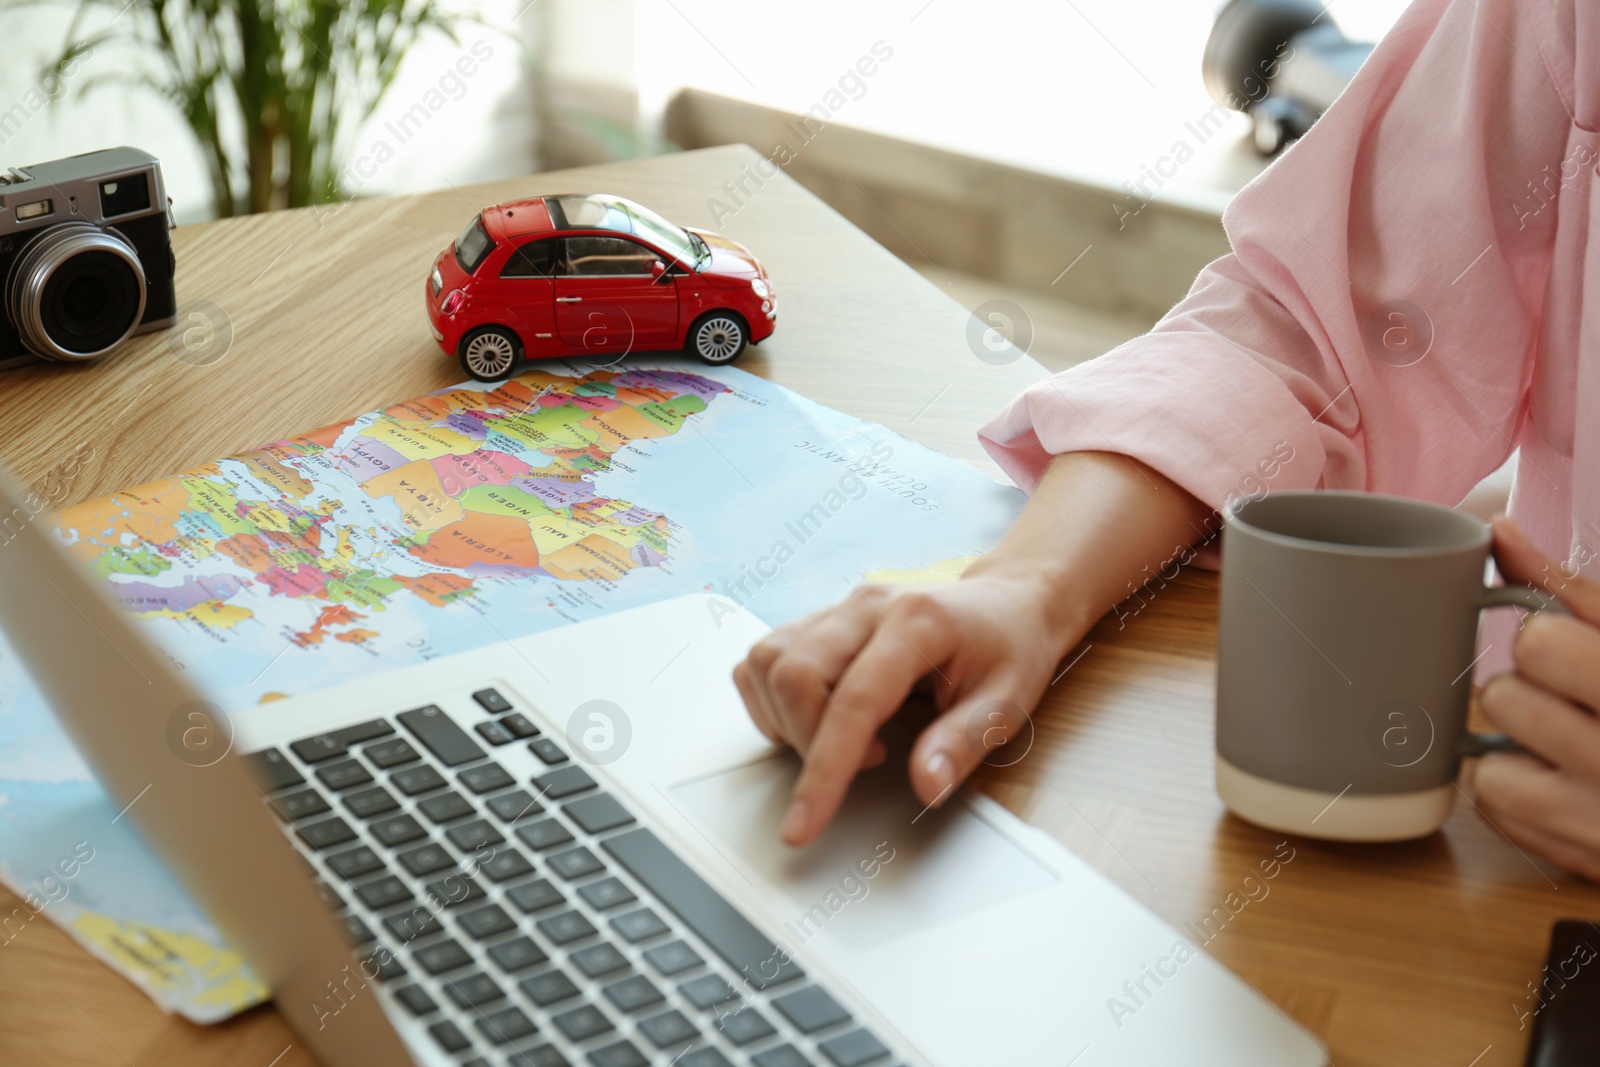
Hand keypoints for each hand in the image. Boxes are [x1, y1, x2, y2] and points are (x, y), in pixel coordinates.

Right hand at [731, 450, 1213, 847]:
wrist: (1008, 602)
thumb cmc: (1011, 646)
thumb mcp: (1009, 701)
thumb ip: (963, 742)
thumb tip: (926, 785)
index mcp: (917, 622)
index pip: (854, 700)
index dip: (825, 769)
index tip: (805, 824)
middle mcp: (866, 607)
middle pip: (793, 675)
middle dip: (808, 744)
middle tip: (864, 765)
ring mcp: (838, 609)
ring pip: (766, 662)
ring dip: (787, 720)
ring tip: (844, 740)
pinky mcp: (820, 620)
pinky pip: (764, 657)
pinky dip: (773, 699)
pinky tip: (816, 718)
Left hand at [1475, 517, 1599, 878]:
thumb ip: (1570, 592)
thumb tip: (1500, 532)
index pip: (1538, 643)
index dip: (1549, 641)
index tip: (1575, 653)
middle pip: (1504, 697)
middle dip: (1533, 691)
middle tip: (1582, 703)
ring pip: (1490, 761)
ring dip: (1521, 746)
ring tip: (1576, 743)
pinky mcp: (1586, 862)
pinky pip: (1497, 810)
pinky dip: (1520, 793)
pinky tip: (1567, 782)